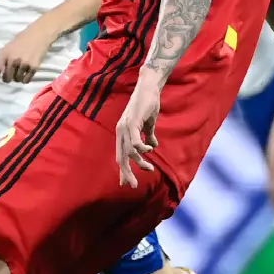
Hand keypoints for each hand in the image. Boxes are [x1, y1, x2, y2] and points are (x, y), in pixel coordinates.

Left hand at [0, 20, 56, 83]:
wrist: (38, 35)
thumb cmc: (21, 40)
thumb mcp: (8, 47)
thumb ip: (2, 60)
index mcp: (4, 54)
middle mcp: (13, 60)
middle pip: (7, 79)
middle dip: (8, 78)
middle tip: (12, 74)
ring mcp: (24, 64)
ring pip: (17, 80)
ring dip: (17, 78)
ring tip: (20, 72)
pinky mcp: (33, 67)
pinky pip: (26, 80)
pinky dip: (25, 79)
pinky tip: (26, 74)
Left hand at [115, 73, 160, 187]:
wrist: (149, 88)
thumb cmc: (148, 104)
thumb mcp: (148, 124)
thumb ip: (149, 136)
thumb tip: (153, 146)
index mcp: (123, 134)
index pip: (121, 155)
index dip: (123, 170)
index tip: (126, 183)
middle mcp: (120, 132)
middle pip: (121, 157)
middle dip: (126, 173)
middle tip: (133, 185)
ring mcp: (125, 127)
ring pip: (129, 152)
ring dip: (140, 163)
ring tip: (150, 169)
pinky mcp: (132, 122)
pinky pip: (135, 141)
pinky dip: (142, 148)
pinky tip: (150, 150)